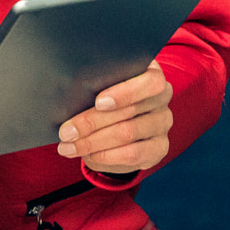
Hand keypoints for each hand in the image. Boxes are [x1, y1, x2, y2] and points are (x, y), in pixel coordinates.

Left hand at [56, 64, 171, 173]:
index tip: (98, 103)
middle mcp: (162, 98)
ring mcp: (163, 124)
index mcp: (152, 74)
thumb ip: (94, 83)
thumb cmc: (106, 92)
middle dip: (92, 123)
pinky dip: (106, 156)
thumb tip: (67, 94)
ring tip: (69, 146)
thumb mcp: (102, 83)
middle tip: (66, 132)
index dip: (124, 93)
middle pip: (130, 112)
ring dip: (93, 142)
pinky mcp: (159, 147)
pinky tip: (88, 155)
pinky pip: (132, 155)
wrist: (120, 118)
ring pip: (128, 134)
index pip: (149, 82)